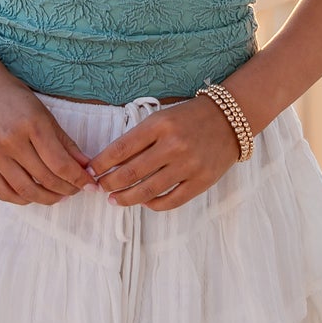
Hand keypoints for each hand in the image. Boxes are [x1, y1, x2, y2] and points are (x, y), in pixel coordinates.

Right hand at [0, 72, 96, 205]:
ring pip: (26, 191)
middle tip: (77, 190)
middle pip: (46, 179)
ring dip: (48, 198)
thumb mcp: (45, 114)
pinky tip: (35, 194)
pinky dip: (23, 199)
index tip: (90, 186)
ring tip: (59, 195)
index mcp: (32, 125)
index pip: (61, 163)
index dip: (79, 179)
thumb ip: (65, 142)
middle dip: (67, 189)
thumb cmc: (15, 98)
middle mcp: (11, 141)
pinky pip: (4, 192)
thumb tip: (85, 167)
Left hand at [86, 96, 240, 211]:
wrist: (230, 120)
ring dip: (125, 198)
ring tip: (114, 199)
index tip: (91, 171)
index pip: (120, 149)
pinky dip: (153, 204)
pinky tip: (144, 202)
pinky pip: (171, 201)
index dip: (101, 164)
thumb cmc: (189, 118)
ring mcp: (189, 165)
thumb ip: (139, 139)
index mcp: (159, 124)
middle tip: (99, 188)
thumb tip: (110, 164)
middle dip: (108, 183)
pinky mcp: (202, 181)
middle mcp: (173, 145)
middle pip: (130, 172)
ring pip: (147, 190)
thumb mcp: (162, 118)